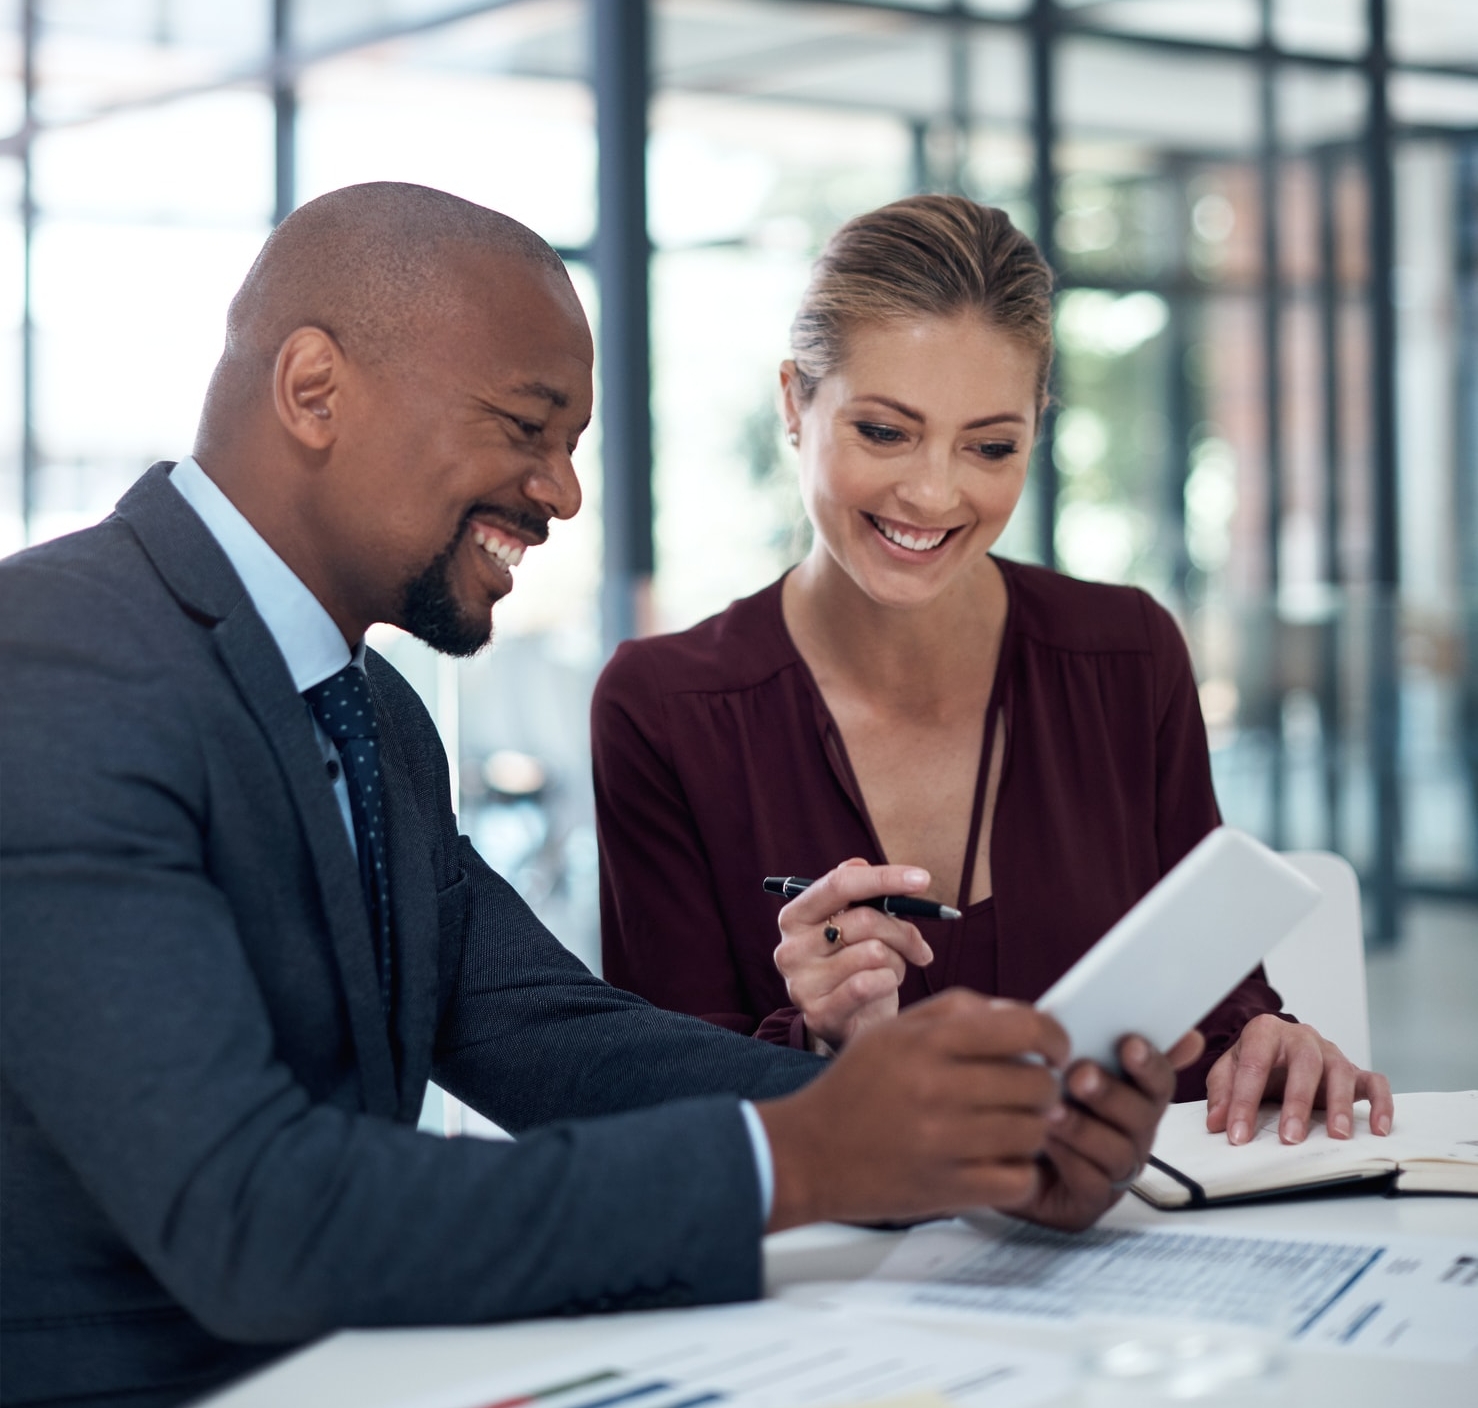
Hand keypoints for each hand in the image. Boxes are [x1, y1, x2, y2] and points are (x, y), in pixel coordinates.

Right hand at [757, 989, 1068, 1230]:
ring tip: (1010, 1126)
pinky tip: (999, 1160)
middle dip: (1044, 1088)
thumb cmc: (855, 1087)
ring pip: (1035, 1133)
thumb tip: (1022, 1013)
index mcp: (928, 1043)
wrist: (808, 1153)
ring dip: (1032, 1131)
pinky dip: (1020, 1172)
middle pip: (1038, 1085)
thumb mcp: (894, 1030)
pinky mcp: (947, 1189)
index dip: (1054, 1038)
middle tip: (1030, 1093)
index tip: (1056, 1051)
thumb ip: (958, 1011)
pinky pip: (1020, 1179)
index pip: (1024, 1029)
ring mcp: (944, 1142)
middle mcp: (937, 1088)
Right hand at [773, 858, 935, 1049]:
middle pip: (864, 919)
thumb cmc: (856, 965)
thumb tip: (858, 862)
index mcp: (795, 916)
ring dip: (895, 963)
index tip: (922, 879)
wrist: (850, 1023)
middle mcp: (789, 948)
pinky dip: (889, 983)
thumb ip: (856, 893)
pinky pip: (871, 984)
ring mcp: (800, 984)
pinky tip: (884, 988)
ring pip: (874, 953)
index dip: (884, 877)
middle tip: (919, 946)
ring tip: (889, 972)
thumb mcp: (855, 925)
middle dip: (902, 930)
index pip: (839, 884)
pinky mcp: (818, 1015)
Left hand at [1000, 1030, 1204, 1232]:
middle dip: (1112, 1093)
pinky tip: (1044, 1140)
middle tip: (1080, 1075)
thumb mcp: (1051, 1058)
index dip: (1150, 1062)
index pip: (1158, 1080)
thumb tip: (1170, 1027)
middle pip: (1144, 1115)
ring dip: (1086, 1127)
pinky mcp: (1088, 1203)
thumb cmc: (1027, 1097)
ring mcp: (1114, 1171)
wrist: (985, 1150)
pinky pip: (1093, 1184)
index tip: (1129, 1044)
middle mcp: (1131, 1134)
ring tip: (1053, 1109)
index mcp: (1130, 1095)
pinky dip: (1070, 1159)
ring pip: (1120, 1151)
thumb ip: (1091, 1035)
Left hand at [1206, 1013, 1392, 1145]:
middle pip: (1305, 1064)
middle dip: (1298, 1102)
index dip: (1243, 1101)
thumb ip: (1222, 1093)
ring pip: (1341, 1072)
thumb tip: (1218, 1123)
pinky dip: (1381, 1104)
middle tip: (1291, 1137)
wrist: (1275, 1046)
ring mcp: (1330, 1052)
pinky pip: (1375, 1082)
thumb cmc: (1254, 1059)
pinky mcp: (1353, 1070)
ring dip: (1339, 1105)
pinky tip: (1379, 1129)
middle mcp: (1302, 1037)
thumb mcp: (1228, 1070)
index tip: (1238, 1134)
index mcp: (1265, 1032)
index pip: (1253, 1065)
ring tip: (1337, 1135)